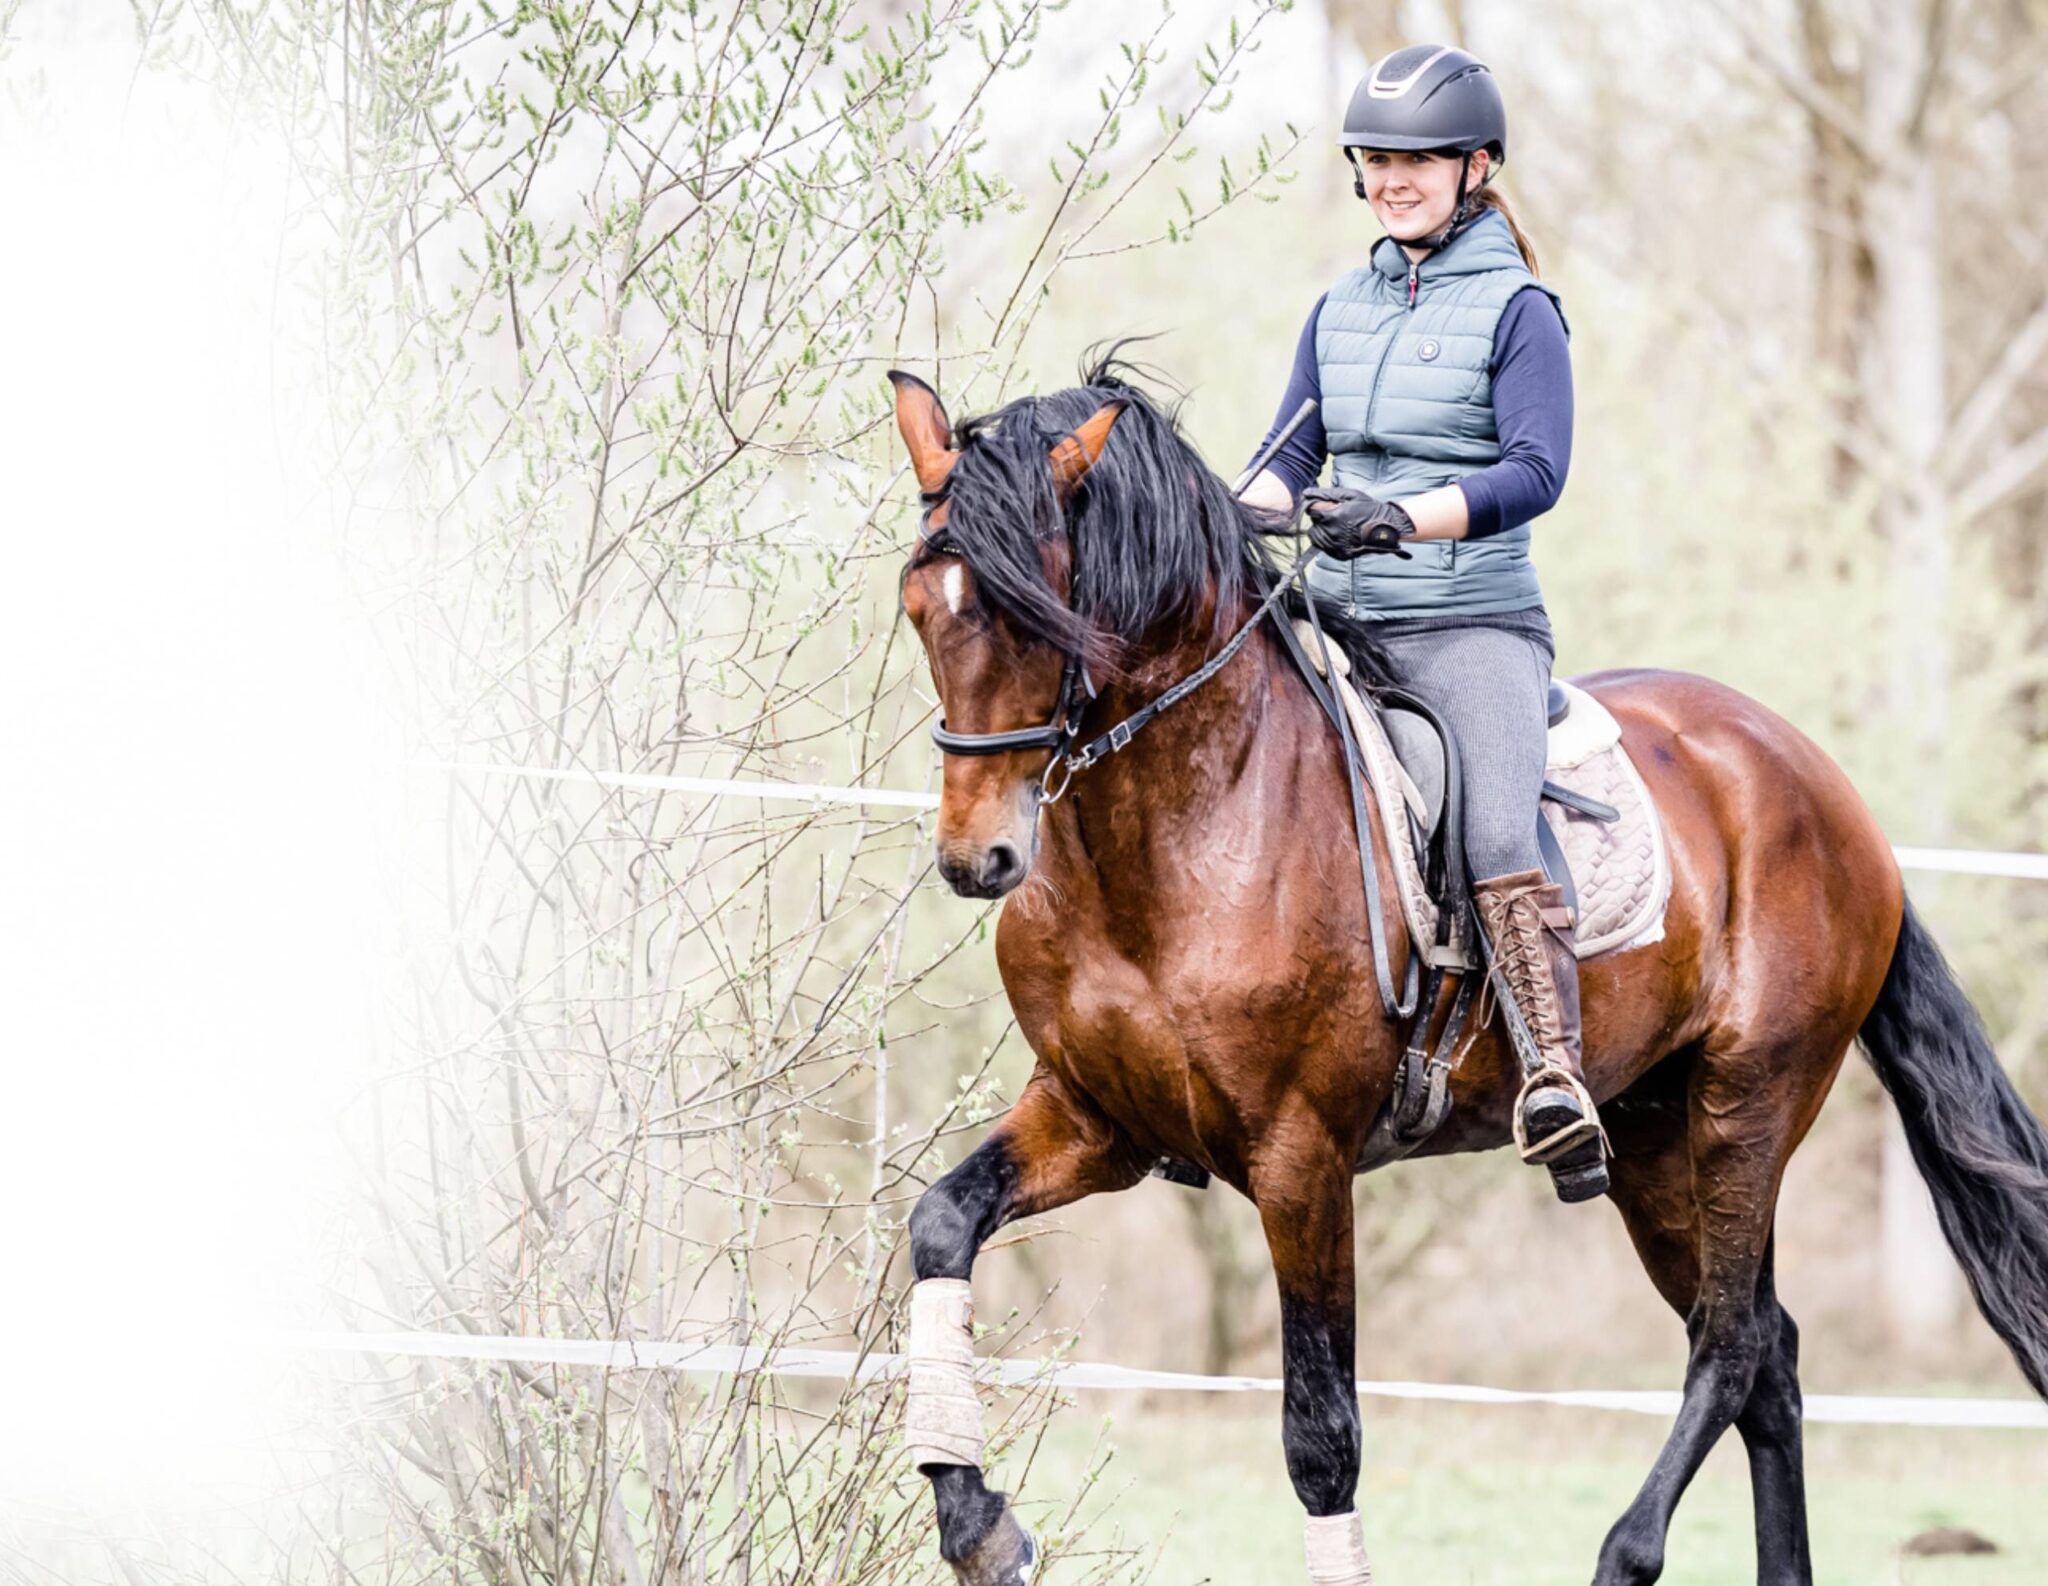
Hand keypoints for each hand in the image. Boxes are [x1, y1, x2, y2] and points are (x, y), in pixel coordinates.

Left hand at [1300, 487, 1415, 559]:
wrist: (1385, 528)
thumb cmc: (1369, 508)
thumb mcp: (1350, 496)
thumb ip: (1326, 494)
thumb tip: (1306, 493)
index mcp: (1334, 516)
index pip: (1312, 512)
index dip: (1318, 508)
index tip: (1328, 508)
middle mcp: (1332, 532)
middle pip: (1313, 526)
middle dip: (1320, 521)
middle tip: (1334, 517)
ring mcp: (1336, 545)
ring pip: (1316, 538)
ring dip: (1323, 531)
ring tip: (1337, 526)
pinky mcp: (1339, 554)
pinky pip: (1324, 548)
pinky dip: (1328, 541)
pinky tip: (1339, 535)